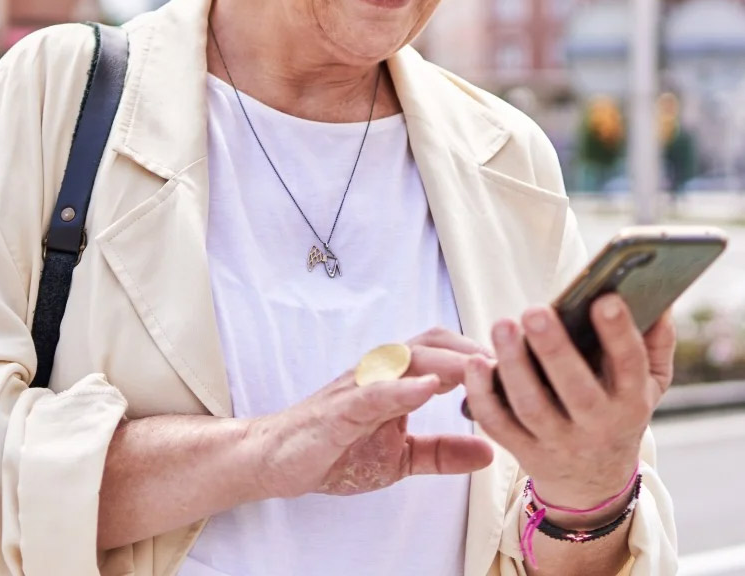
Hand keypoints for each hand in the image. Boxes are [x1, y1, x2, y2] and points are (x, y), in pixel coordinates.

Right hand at [249, 327, 493, 498]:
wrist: (277, 458)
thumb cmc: (335, 449)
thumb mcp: (401, 458)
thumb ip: (442, 451)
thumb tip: (490, 452)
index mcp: (396, 378)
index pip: (446, 350)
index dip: (483, 353)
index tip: (523, 366)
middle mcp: (380, 370)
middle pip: (433, 341)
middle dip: (475, 349)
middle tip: (515, 363)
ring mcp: (359, 385)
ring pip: (408, 358)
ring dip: (449, 362)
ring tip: (485, 370)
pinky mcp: (339, 408)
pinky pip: (374, 391)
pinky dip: (403, 387)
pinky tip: (430, 389)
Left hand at [464, 295, 674, 510]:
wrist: (593, 481)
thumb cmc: (619, 411)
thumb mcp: (649, 383)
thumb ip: (656, 340)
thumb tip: (660, 298)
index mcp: (631, 402)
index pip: (631, 366)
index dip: (619, 333)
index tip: (604, 298)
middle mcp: (597, 426)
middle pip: (576, 390)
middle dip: (554, 349)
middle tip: (535, 311)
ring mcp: (558, 442)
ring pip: (532, 406)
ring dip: (513, 365)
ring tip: (502, 325)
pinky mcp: (524, 451)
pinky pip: (498, 424)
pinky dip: (483, 395)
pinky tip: (475, 362)